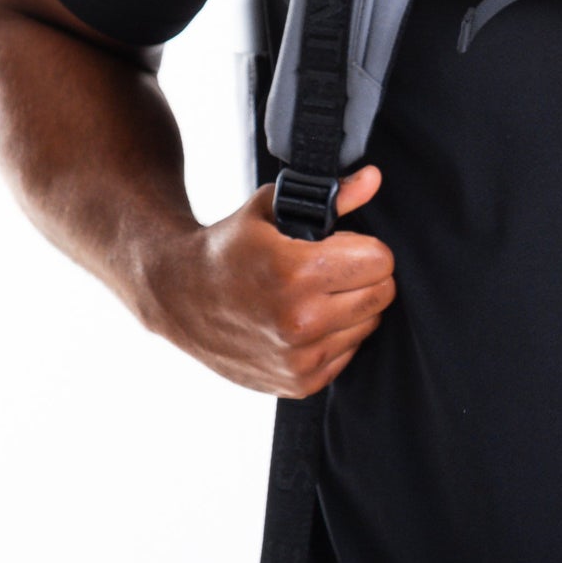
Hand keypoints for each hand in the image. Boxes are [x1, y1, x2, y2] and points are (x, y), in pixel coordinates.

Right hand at [139, 167, 395, 397]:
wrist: (179, 297)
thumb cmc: (227, 247)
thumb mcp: (270, 208)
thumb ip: (330, 196)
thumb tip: (373, 179)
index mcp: (296, 272)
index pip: (380, 260)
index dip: (365, 246)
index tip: (343, 244)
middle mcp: (300, 321)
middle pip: (382, 294)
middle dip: (366, 274)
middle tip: (334, 268)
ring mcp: (299, 357)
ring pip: (369, 324)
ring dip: (353, 306)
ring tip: (315, 293)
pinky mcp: (299, 383)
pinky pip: (349, 352)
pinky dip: (337, 335)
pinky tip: (306, 319)